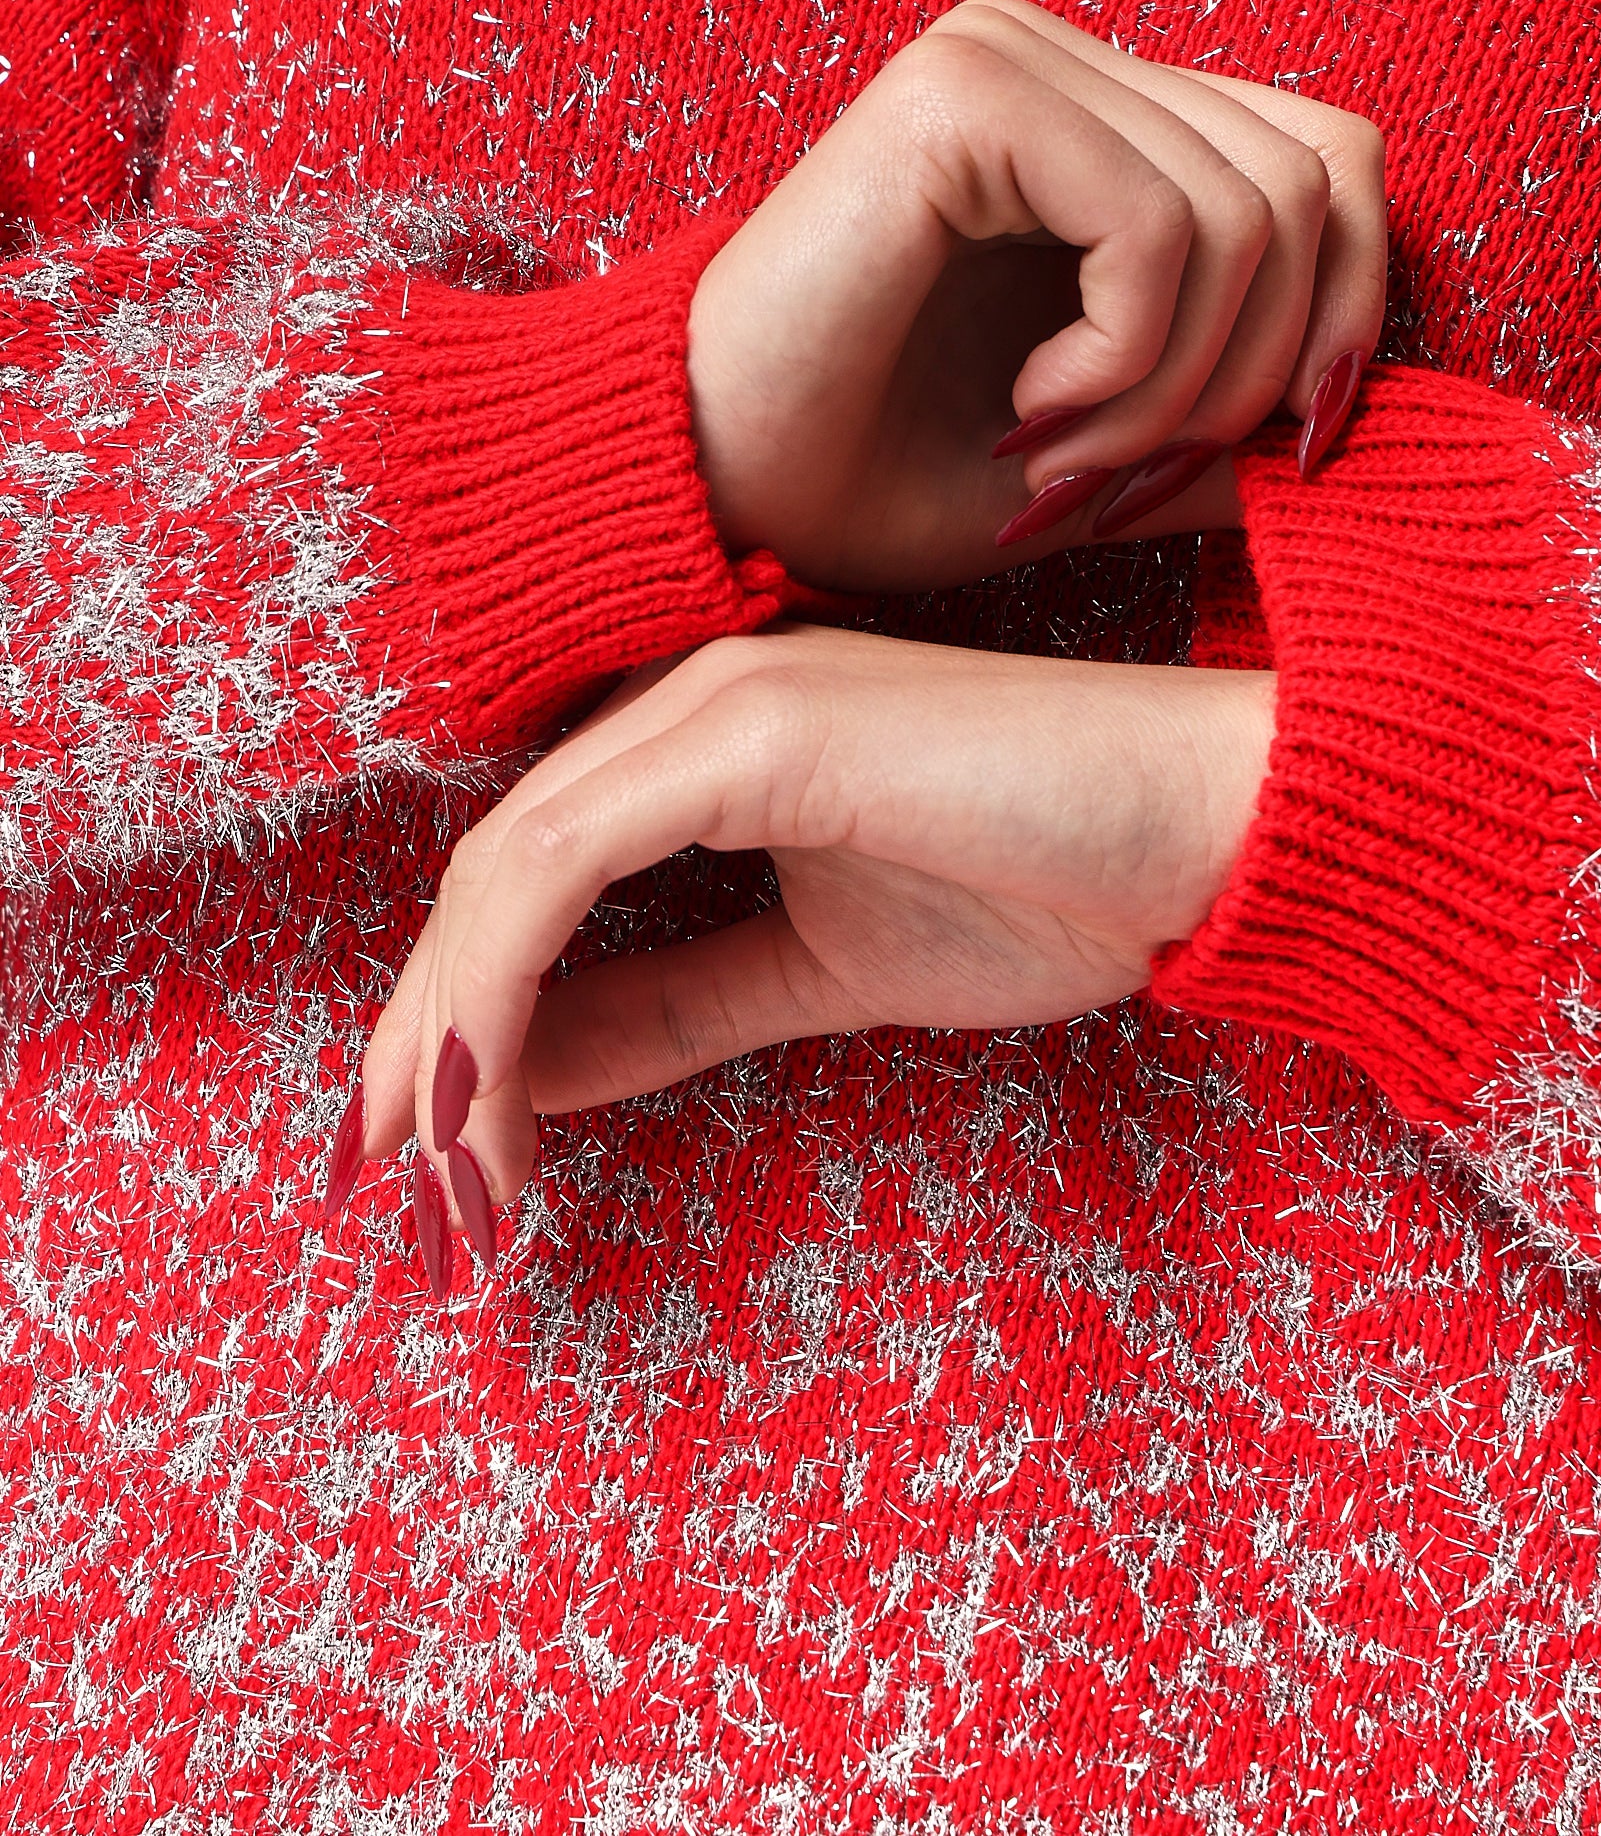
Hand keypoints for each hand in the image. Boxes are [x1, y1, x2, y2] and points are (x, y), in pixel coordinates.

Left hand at [359, 627, 1274, 1282]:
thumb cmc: (1052, 890)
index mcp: (702, 748)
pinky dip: (506, 984)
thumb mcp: (818, 974)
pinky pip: (567, 858)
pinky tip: (493, 1095)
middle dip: (425, 1036)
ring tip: (446, 1178)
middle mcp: (688, 702)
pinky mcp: (759, 730)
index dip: (460, 1009)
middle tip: (403, 1186)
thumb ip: (676, 1002)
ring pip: (506, 866)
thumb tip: (543, 1069)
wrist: (1211, 832)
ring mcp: (719, 702)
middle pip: (489, 869)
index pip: (527, 874)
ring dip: (453, 1031)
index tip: (436, 1143)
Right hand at [689, 0, 1385, 588]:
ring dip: (1177, 387)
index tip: (1276, 457)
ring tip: (1059, 461)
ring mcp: (1012, 56)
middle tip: (1126, 480)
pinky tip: (1024, 412)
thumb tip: (1350, 429)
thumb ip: (1219, 430)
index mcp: (1103, 125)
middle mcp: (1066, 63)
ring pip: (1255, 211)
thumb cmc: (868, 478)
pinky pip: (1159, 227)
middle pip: (1320, 180)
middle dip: (1255, 377)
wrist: (702, 488)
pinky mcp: (965, 92)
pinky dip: (1123, 359)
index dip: (1347, 316)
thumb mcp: (1094, 467)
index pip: (1331, 163)